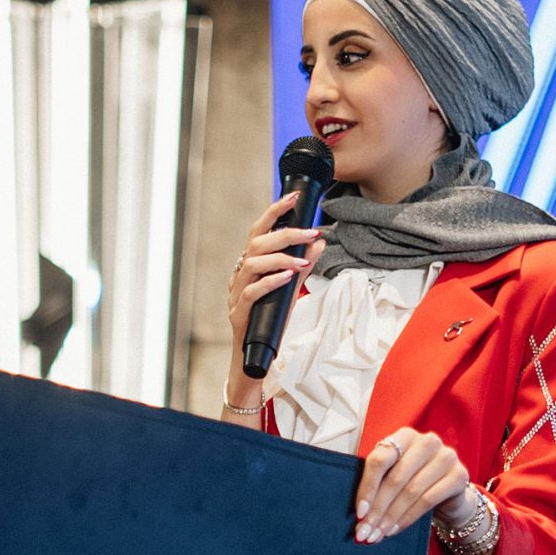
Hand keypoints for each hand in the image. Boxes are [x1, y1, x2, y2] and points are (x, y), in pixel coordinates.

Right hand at [227, 191, 323, 354]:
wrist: (252, 358)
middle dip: (285, 233)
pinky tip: (288, 277)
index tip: (294, 197)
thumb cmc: (269, 321)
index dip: (274, 212)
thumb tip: (319, 242)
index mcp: (249, 265)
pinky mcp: (238, 313)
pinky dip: (271, 281)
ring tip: (302, 260)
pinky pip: (251, 293)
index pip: (259, 231)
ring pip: (252, 264)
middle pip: (256, 243)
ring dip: (280, 258)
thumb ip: (303, 266)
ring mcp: (236, 294)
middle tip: (311, 232)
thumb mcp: (290, 290)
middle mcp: (240, 275)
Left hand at [355, 429, 469, 542]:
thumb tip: (359, 516)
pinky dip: (408, 518)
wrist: (449, 492)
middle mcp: (428, 441)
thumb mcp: (394, 475)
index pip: (380, 460)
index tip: (358, 513)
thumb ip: (377, 485)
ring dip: (391, 517)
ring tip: (378, 534)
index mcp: (405, 435)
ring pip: (411, 491)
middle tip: (365, 531)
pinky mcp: (459, 475)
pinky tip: (395, 529)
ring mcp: (446, 457)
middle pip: (395, 478)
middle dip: (377, 509)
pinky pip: (427, 501)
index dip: (367, 488)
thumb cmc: (414, 481)